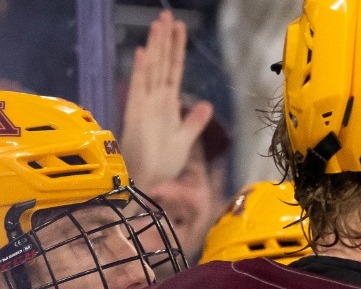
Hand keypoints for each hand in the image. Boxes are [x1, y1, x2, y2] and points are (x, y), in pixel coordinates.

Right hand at [120, 10, 213, 188]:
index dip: (177, 49)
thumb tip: (207, 104)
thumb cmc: (163, 164)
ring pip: (152, 70)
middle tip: (168, 15)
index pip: (174, 70)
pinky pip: (139, 90)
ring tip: (159, 24)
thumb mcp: (185, 139)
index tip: (180, 28)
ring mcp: (145, 106)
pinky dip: (141, 71)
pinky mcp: (137, 116)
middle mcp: (155, 100)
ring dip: (155, 47)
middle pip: (163, 64)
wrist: (148, 183)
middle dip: (166, 40)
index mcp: (167, 104)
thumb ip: (195, 121)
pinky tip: (143, 53)